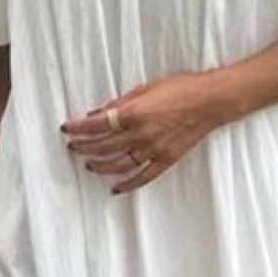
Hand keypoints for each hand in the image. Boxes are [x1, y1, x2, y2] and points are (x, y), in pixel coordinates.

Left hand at [60, 71, 224, 193]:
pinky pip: (142, 178)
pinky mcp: (165, 160)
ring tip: (89, 164)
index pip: (97, 125)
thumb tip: (98, 113)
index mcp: (134, 113)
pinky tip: (115, 188)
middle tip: (72, 147)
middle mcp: (140, 134)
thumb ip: (120, 103)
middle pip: (103, 146)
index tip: (67, 129)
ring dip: (100, 166)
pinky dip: (127, 185)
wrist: (210, 101)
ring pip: (118, 164)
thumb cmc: (180, 88)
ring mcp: (153, 150)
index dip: (78, 128)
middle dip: (84, 147)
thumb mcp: (145, 88)